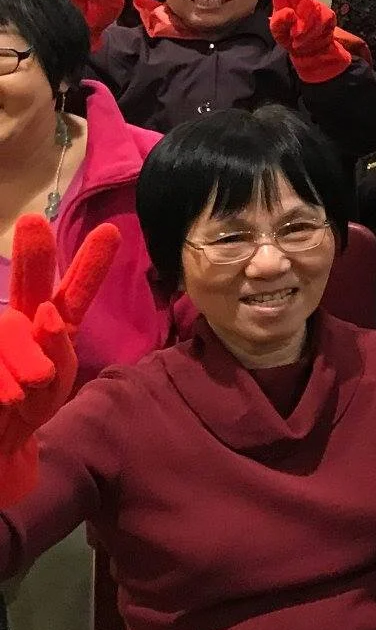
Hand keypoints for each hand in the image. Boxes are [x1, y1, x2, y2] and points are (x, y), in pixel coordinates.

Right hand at [0, 215, 118, 503]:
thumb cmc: (29, 407)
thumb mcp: (56, 383)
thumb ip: (58, 350)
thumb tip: (45, 313)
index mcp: (53, 325)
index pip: (74, 292)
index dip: (90, 264)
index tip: (110, 231)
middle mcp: (21, 321)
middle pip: (30, 283)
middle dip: (34, 253)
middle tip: (34, 222)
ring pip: (9, 326)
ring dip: (21, 357)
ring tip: (23, 391)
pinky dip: (2, 379)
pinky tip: (6, 396)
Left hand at [264, 0, 350, 84]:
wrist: (316, 51)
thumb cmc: (292, 38)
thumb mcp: (280, 35)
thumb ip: (280, 25)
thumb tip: (287, 12)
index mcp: (283, 1)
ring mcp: (314, 6)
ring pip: (310, 12)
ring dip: (305, 30)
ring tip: (301, 39)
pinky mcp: (328, 14)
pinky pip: (321, 22)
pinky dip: (315, 34)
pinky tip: (314, 38)